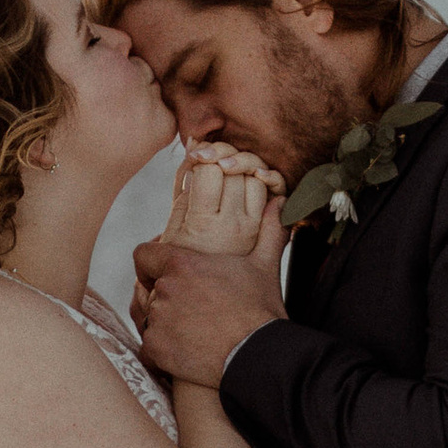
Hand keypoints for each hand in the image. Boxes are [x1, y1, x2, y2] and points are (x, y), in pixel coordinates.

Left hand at [132, 223, 286, 388]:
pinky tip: (187, 351)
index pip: (143, 255)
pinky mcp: (156, 349)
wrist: (260, 356)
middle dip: (167, 297)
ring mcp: (158, 320)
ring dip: (166, 323)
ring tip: (195, 331)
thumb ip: (268, 230)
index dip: (151, 264)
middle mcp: (165, 289)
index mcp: (182, 264)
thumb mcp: (265, 265)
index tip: (164, 273)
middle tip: (194, 309)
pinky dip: (163, 350)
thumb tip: (281, 201)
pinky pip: (149, 346)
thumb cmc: (261, 309)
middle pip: (150, 289)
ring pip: (150, 318)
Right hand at [164, 145, 282, 258]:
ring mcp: (254, 228)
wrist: (210, 298)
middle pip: (234, 169)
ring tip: (228, 172)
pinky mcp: (268, 232)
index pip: (208, 170)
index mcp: (202, 223)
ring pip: (256, 177)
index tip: (195, 161)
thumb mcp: (173, 226)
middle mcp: (232, 225)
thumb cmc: (184, 258)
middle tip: (211, 162)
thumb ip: (183, 188)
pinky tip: (253, 178)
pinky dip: (266, 179)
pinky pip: (274, 193)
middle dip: (221, 157)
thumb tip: (195, 148)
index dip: (201, 158)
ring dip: (242, 167)